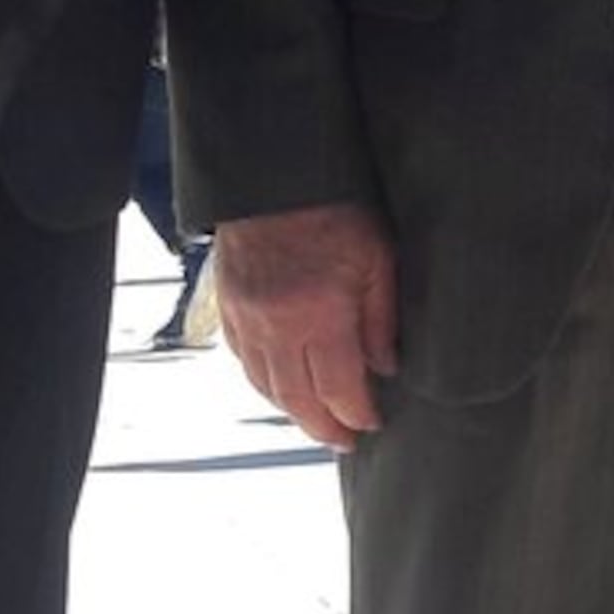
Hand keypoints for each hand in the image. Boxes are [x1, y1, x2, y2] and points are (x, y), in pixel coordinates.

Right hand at [212, 198, 399, 446]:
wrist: (275, 173)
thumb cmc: (334, 209)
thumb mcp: (378, 258)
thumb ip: (381, 318)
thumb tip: (385, 366)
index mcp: (319, 313)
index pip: (338, 388)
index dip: (357, 413)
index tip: (372, 423)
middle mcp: (277, 324)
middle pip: (297, 398)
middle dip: (323, 426)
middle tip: (344, 440)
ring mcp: (247, 317)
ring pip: (265, 384)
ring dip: (291, 410)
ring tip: (315, 421)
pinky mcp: (228, 305)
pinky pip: (242, 359)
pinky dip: (263, 381)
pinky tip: (280, 386)